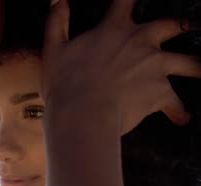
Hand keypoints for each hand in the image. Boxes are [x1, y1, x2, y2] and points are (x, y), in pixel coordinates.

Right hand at [42, 0, 200, 134]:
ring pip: (188, 63)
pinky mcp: (160, 93)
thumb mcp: (53, 48)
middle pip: (172, 26)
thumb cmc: (65, 83)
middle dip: (182, 25)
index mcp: (114, 29)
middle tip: (189, 25)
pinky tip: (182, 118)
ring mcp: (155, 67)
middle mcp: (141, 43)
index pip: (126, 1)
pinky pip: (176, 103)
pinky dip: (179, 111)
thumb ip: (56, 20)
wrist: (83, 113)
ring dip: (197, 67)